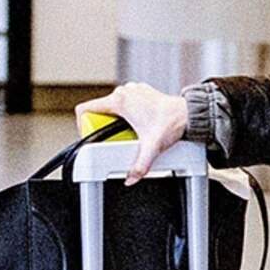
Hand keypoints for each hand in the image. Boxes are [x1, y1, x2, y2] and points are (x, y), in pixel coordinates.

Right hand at [74, 81, 190, 181]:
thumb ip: (140, 167)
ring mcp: (132, 90)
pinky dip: (125, 114)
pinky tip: (136, 124)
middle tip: (113, 139)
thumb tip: (130, 178)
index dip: (81, 124)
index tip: (89, 135)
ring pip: (111, 106)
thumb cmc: (172, 122)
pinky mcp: (139, 92)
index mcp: (119, 101)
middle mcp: (124, 92)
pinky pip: (123, 103)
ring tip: (126, 132)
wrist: (188, 113)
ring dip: (114, 120)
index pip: (84, 109)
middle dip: (102, 126)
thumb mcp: (152, 148)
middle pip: (98, 110)